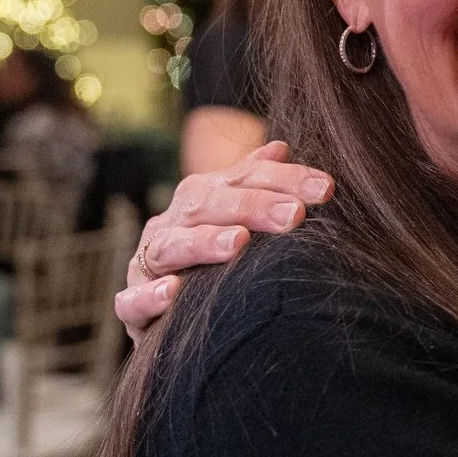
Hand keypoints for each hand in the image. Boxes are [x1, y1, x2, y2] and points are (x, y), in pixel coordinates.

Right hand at [116, 141, 333, 335]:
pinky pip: (131, 300)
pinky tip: (174, 291)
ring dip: (203, 243)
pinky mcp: (132, 306)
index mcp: (200, 199)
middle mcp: (172, 224)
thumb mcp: (232, 216)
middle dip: (253, 207)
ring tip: (238, 242)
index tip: (326, 188)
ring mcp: (149, 263)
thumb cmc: (209, 257)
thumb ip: (252, 182)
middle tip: (294, 214)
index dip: (284, 180)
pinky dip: (149, 295)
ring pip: (170, 246)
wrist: (162, 309)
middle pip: (208, 205)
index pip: (243, 179)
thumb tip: (280, 147)